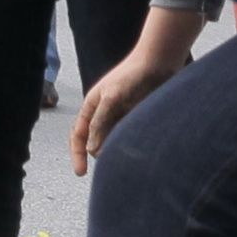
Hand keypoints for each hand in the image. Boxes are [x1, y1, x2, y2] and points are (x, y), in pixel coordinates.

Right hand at [69, 15, 197, 171]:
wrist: (159, 63)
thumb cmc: (131, 75)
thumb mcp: (111, 97)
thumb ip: (100, 123)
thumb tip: (91, 150)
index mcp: (92, 107)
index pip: (78, 135)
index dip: (77, 154)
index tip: (80, 172)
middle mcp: (104, 114)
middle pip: (95, 142)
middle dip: (99, 155)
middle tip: (111, 166)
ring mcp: (121, 118)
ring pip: (113, 142)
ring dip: (116, 151)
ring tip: (126, 159)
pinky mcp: (137, 120)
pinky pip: (129, 138)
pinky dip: (129, 147)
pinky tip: (137, 151)